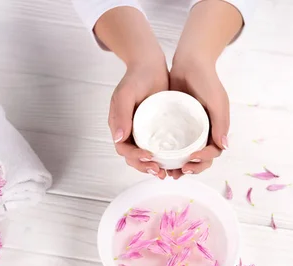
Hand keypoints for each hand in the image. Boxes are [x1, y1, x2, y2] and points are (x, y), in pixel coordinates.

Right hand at [109, 60, 168, 178]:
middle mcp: (129, 131)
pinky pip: (157, 147)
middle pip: (133, 157)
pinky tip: (173, 162)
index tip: (149, 157)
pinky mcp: (156, 129)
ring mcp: (142, 131)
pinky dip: (163, 158)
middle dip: (144, 167)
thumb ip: (121, 114)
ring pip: (145, 156)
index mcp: (119, 126)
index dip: (134, 157)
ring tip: (165, 173)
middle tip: (159, 171)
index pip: (123, 149)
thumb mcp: (126, 94)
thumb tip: (118, 138)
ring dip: (153, 167)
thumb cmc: (136, 77)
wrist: (151, 64)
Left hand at [168, 57, 228, 178]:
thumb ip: (221, 122)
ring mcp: (190, 128)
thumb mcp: (217, 100)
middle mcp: (204, 131)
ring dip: (179, 166)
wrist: (189, 61)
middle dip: (192, 168)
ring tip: (168, 172)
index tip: (191, 159)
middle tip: (179, 172)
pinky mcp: (176, 123)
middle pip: (200, 158)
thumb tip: (224, 147)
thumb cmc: (207, 80)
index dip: (204, 160)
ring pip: (185, 154)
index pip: (213, 152)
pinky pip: (173, 142)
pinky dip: (168, 153)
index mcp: (216, 128)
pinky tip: (158, 158)